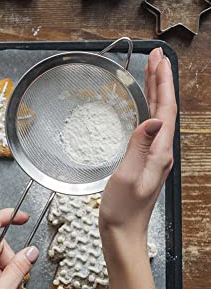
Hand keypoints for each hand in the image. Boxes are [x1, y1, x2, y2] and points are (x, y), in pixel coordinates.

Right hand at [100, 47, 176, 288]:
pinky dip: (148, 108)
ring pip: (158, 115)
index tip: (158, 59)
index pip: (165, 109)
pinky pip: (150, 126)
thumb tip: (152, 120)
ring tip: (150, 72)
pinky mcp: (145, 159)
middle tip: (155, 56)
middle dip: (161, 80)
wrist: (123, 231)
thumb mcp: (128, 176)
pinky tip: (143, 104)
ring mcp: (154, 155)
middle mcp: (161, 151)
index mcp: (160, 152)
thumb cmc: (123, 208)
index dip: (162, 82)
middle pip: (164, 108)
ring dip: (156, 91)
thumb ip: (139, 147)